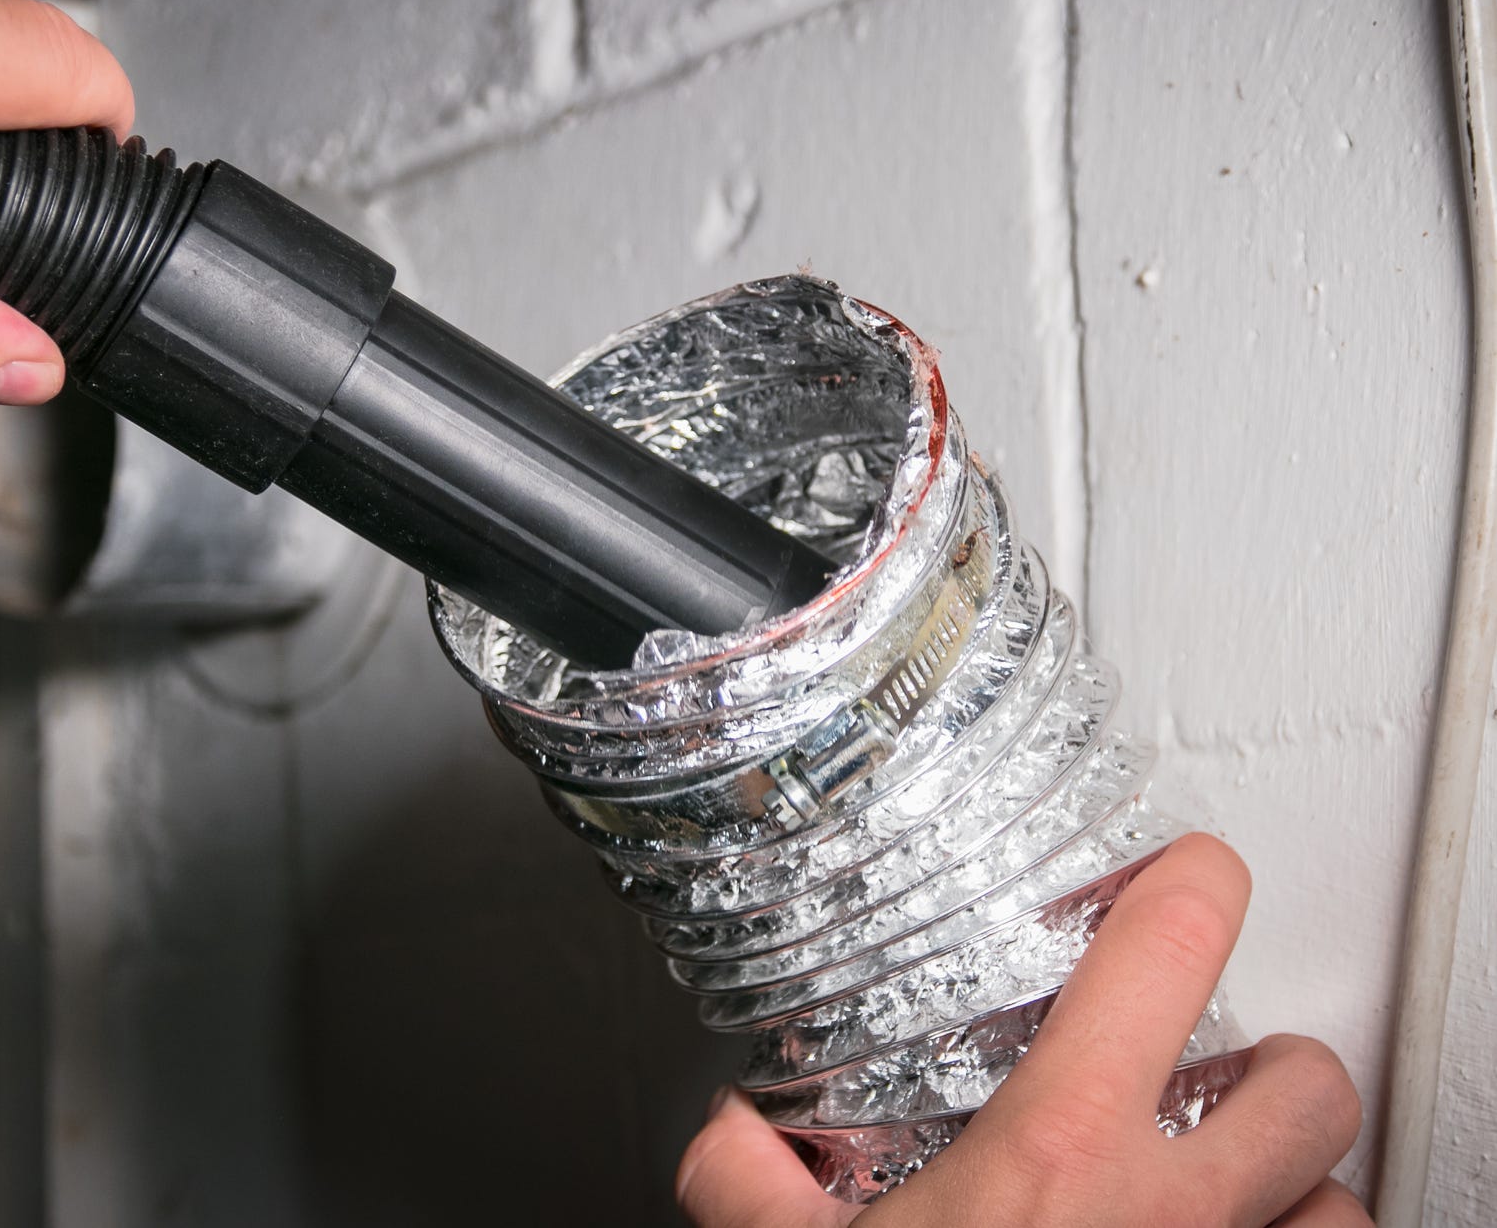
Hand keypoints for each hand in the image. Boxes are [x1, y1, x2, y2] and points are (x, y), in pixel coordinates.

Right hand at [676, 834, 1370, 1226]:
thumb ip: (746, 1186)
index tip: (1185, 872)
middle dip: (1273, 1061)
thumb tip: (724, 1137)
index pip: (1168, 951)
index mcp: (1056, 1156)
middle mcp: (1171, 1217)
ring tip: (1231, 1183)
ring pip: (1341, 1199)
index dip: (1192, 882)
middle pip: (1305, 1083)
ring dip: (1297, 1182)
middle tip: (1215, 1069)